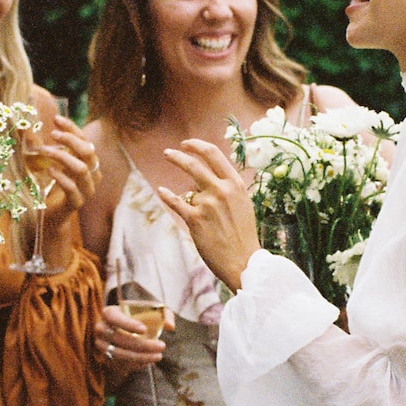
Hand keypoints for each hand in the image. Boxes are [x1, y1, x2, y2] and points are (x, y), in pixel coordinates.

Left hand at [26, 119, 101, 248]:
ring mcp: (86, 190)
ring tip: (44, 151)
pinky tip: (49, 170)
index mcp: (87, 163)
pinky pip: (73, 189)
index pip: (85, 140)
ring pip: (82, 169)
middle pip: (88, 151)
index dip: (72, 128)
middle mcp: (91, 175)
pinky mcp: (76, 204)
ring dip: (62, 156)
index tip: (56, 119)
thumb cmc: (49, 187)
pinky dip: (61, 177)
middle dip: (70, 140)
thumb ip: (39, 146)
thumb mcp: (45, 163)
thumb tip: (22, 125)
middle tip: (52, 134)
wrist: (50, 217)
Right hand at [95, 301, 175, 388]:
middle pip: (119, 339)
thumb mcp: (151, 311)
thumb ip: (164, 314)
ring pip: (119, 354)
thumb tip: (169, 325)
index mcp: (109, 313)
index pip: (114, 318)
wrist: (125, 331)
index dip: (128, 324)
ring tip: (158, 356)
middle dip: (142, 345)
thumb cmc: (138, 318)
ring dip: (140, 357)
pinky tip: (150, 361)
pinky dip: (136, 364)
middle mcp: (101, 329)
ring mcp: (101, 345)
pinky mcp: (105, 358)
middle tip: (161, 346)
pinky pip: (120, 364)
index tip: (144, 330)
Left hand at [158, 141, 259, 292]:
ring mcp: (208, 205)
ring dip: (183, 187)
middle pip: (195, 164)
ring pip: (188, 187)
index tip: (187, 144)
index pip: (214, 155)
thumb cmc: (243, 236)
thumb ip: (227, 189)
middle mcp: (222, 190)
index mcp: (236, 185)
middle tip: (169, 153)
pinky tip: (161, 190)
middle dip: (178, 155)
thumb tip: (206, 180)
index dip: (197, 146)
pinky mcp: (195, 220)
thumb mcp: (242, 204)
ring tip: (171, 176)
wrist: (244, 261)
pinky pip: (176, 203)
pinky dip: (167, 195)